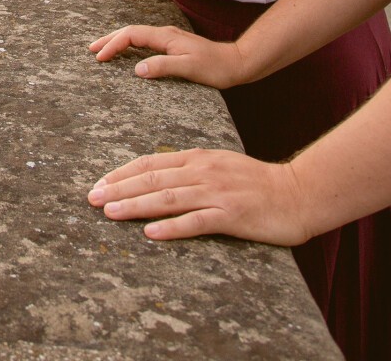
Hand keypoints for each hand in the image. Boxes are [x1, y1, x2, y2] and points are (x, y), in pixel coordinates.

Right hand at [86, 22, 250, 87]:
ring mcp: (169, 39)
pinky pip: (144, 42)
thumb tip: (136, 69)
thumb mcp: (189, 68)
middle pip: (130, 32)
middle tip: (91, 50)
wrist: (236, 63)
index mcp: (166, 37)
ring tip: (102, 50)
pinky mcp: (172, 46)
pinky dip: (130, 45)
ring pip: (136, 36)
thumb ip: (162, 67)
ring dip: (118, 41)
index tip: (100, 58)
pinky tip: (127, 53)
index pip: (132, 36)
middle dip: (109, 39)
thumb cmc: (215, 68)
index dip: (114, 45)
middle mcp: (165, 34)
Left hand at [86, 148, 313, 244]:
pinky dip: (171, 227)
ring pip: (168, 198)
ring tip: (110, 212)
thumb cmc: (258, 184)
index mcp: (199, 158)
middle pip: (153, 179)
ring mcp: (217, 193)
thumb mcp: (220, 166)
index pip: (152, 163)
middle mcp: (203, 172)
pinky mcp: (231, 215)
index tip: (100, 183)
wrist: (299, 193)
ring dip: (135, 205)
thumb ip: (192, 170)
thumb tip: (159, 178)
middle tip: (91, 198)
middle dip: (119, 188)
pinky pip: (196, 222)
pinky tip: (151, 232)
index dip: (123, 173)